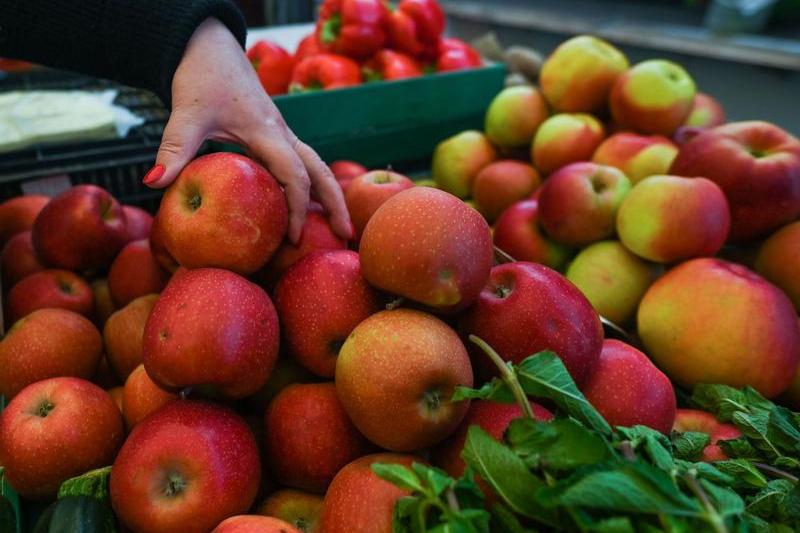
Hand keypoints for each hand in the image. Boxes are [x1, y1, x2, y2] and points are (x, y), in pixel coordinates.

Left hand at [144, 18, 351, 242]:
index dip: (297, 208)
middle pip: (321, 171)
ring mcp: (282, 134)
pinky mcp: (275, 135)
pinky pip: (301, 164)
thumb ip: (173, 148)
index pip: (294, 175)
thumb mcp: (186, 114)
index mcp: (267, 132)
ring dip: (329, 195)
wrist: (209, 46)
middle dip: (336, 204)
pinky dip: (311, 187)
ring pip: (317, 167)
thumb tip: (153, 183)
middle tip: (346, 237)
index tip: (293, 238)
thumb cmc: (201, 76)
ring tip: (339, 227)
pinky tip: (307, 208)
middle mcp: (282, 134)